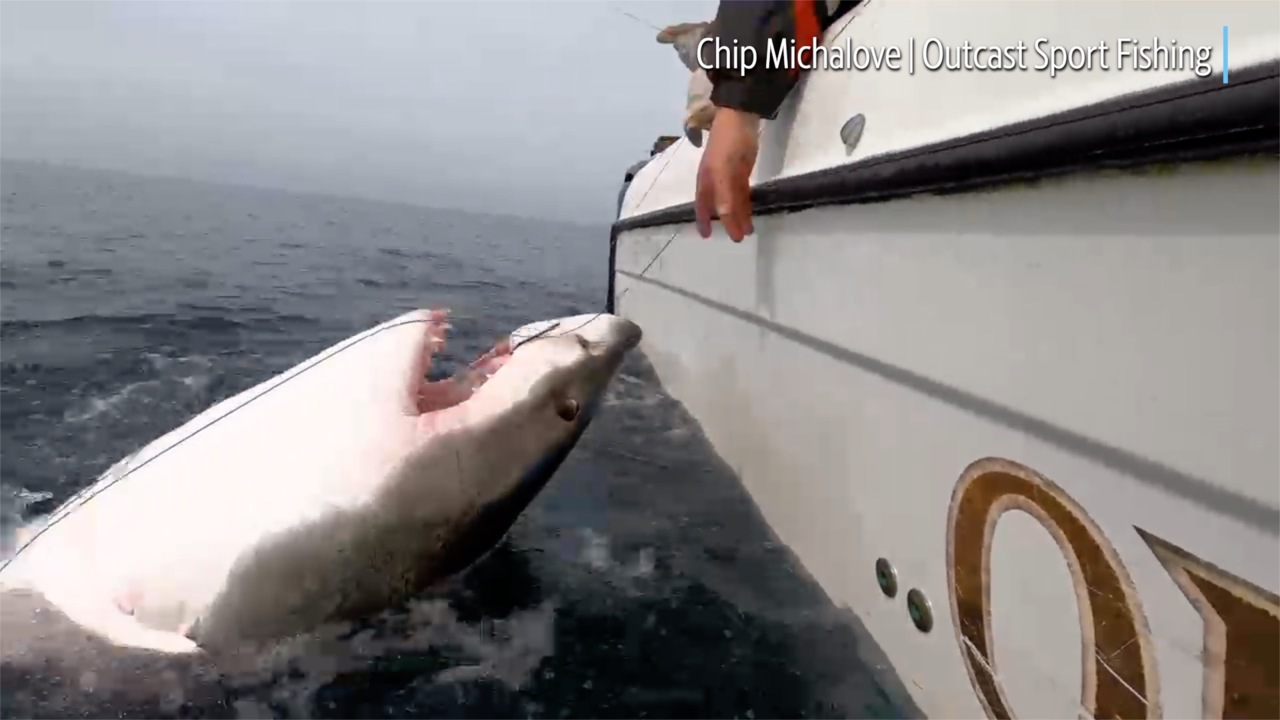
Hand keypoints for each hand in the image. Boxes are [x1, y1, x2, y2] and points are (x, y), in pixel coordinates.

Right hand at [695, 107, 759, 241]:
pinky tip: (750, 211)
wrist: (741, 116)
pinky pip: (741, 191)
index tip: (706, 236)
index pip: (703, 205)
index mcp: (707, 180)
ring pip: (732, 200)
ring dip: (739, 214)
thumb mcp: (725, 170)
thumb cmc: (729, 143)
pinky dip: (745, 203)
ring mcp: (729, 174)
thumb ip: (725, 194)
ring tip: (749, 230)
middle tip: (736, 237)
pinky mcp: (742, 170)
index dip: (704, 220)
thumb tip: (725, 218)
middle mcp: (715, 180)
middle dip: (726, 221)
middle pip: (719, 205)